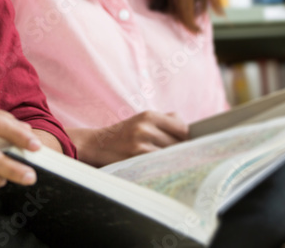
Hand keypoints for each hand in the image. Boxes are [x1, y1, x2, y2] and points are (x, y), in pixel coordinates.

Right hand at [69, 111, 188, 166]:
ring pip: (170, 155)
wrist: (95, 145)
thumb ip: (164, 121)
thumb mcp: (140, 120)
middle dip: (179, 151)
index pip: (182, 127)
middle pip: (178, 143)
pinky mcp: (135, 159)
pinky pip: (159, 165)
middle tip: (176, 157)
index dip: (186, 138)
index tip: (184, 144)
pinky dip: (161, 168)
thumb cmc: (123, 134)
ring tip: (164, 163)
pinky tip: (157, 169)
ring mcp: (140, 144)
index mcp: (148, 115)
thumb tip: (189, 132)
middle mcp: (145, 128)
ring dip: (171, 161)